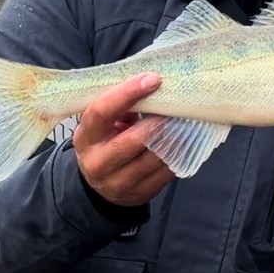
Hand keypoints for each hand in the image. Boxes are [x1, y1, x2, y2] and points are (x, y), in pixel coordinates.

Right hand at [74, 72, 175, 206]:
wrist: (103, 185)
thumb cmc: (106, 142)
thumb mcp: (104, 124)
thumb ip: (121, 107)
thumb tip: (152, 83)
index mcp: (86, 137)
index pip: (102, 112)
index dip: (127, 93)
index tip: (153, 79)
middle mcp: (99, 162)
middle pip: (133, 140)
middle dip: (158, 122)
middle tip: (178, 105)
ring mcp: (119, 182)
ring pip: (154, 158)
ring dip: (174, 138)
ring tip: (187, 120)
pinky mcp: (141, 193)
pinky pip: (166, 172)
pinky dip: (179, 154)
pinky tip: (187, 140)